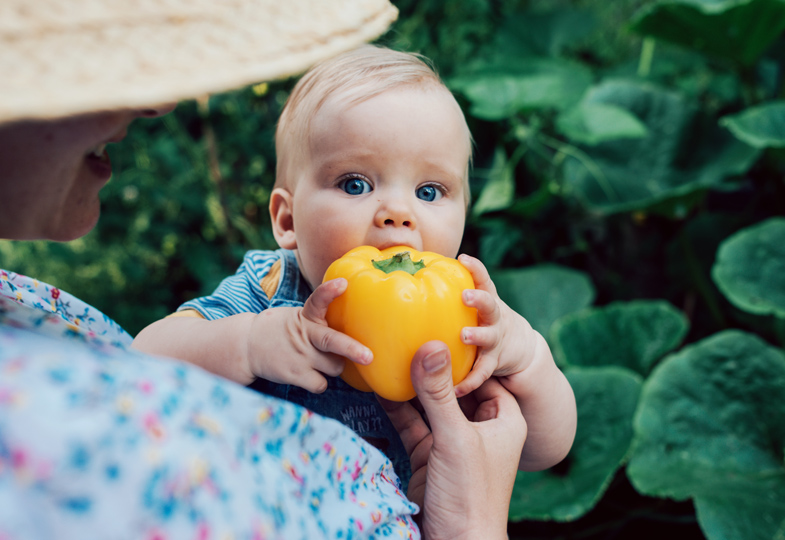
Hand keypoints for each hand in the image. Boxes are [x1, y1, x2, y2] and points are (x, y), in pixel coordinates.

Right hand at [246, 278, 371, 392]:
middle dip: (351, 349)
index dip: (330, 291)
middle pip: (331, 341)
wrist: (248, 346)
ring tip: (322, 360)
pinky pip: (321, 384)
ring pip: (335, 367)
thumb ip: (321, 321)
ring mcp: (300, 356)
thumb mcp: (299, 317)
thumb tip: (356, 328)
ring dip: (335, 366)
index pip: (317, 299)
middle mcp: (305, 335)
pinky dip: (321, 382)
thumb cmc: (283, 330)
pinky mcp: (294, 375)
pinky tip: (312, 375)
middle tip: (369, 356)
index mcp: (306, 317)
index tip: (343, 283)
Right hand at [380, 341, 525, 539]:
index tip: (445, 326)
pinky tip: (381, 387)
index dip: (467, 353)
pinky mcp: (429, 456)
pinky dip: (397, 408)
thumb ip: (439, 393)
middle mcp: (480, 428)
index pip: (486, 374)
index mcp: (503, 419)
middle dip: (434, 366)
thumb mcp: (455, 438)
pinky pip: (413, 424)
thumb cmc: (471, 495)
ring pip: (431, 405)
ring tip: (392, 354)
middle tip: (411, 333)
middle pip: (455, 387)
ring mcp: (453, 442)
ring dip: (412, 385)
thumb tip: (431, 345)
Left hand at [455, 254, 537, 396]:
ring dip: (477, 335)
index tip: (463, 258)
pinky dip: (470, 381)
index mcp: (486, 300)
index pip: (483, 279)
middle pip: (489, 304)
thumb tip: (410, 277)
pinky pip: (482, 373)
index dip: (475, 268)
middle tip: (465, 295)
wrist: (518, 346)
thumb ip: (451, 295)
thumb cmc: (482, 319)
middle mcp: (493, 317)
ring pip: (488, 337)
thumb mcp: (474, 305)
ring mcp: (496, 339)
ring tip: (464, 335)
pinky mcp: (495, 362)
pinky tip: (456, 389)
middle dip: (478, 299)